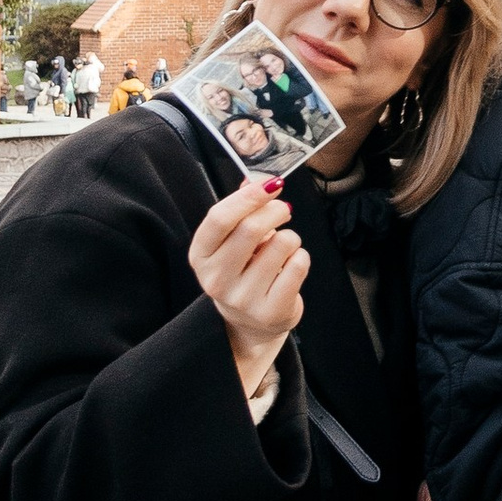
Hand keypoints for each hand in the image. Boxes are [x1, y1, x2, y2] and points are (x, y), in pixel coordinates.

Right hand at [189, 178, 307, 403]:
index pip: (219, 218)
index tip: (270, 185)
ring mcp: (242, 298)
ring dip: (290, 237)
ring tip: (284, 246)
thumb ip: (241, 207)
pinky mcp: (271, 311)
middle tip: (284, 209)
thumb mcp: (232, 240)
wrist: (249, 321)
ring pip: (280, 245)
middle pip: (250, 228)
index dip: (248, 197)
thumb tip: (258, 179)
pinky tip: (292, 265)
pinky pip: (298, 266)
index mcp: (200, 256)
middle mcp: (216, 279)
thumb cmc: (242, 269)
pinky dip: (302, 257)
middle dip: (275, 210)